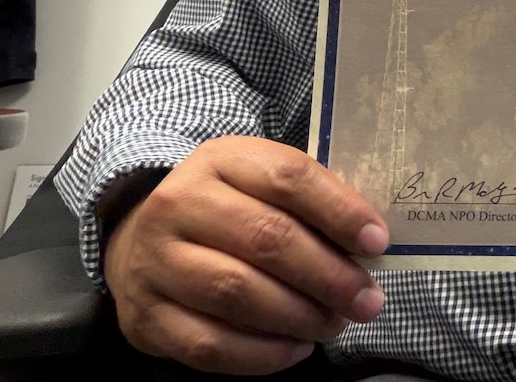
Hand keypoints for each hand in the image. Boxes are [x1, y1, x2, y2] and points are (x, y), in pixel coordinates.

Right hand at [103, 136, 390, 374]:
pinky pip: (209, 344)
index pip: (287, 177)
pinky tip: (296, 349)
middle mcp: (177, 204)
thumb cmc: (225, 212)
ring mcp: (154, 263)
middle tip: (367, 301)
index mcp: (219, 160)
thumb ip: (311, 204)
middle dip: (328, 275)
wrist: (138, 242)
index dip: (339, 211)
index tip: (377, 242)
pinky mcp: (144, 318)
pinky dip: (262, 354)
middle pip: (266, 238)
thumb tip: (369, 246)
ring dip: (299, 315)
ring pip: (236, 293)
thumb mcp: (261, 185)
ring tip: (334, 324)